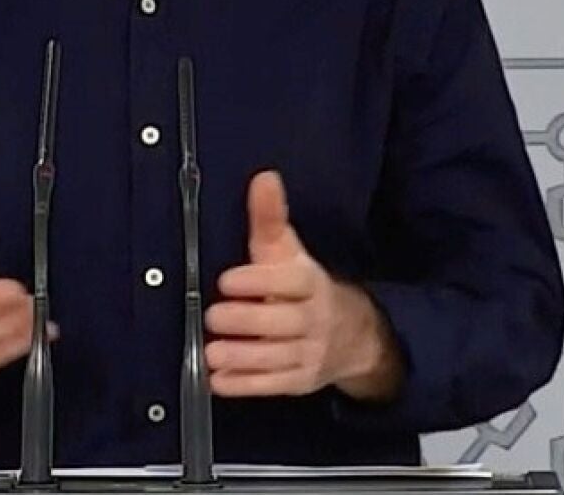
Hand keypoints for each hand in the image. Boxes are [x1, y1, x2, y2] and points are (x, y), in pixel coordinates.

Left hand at [203, 171, 402, 400]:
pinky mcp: (300, 381)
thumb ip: (270, 217)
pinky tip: (218, 380)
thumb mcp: (287, 251)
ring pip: (276, 357)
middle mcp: (313, 319)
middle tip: (213, 316)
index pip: (290, 282)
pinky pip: (273, 385)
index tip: (227, 280)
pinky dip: (245, 385)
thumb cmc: (301, 286)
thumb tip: (264, 177)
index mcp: (310, 282)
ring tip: (211, 351)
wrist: (353, 334)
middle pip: (282, 322)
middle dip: (247, 321)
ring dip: (243, 357)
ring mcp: (309, 353)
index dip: (260, 282)